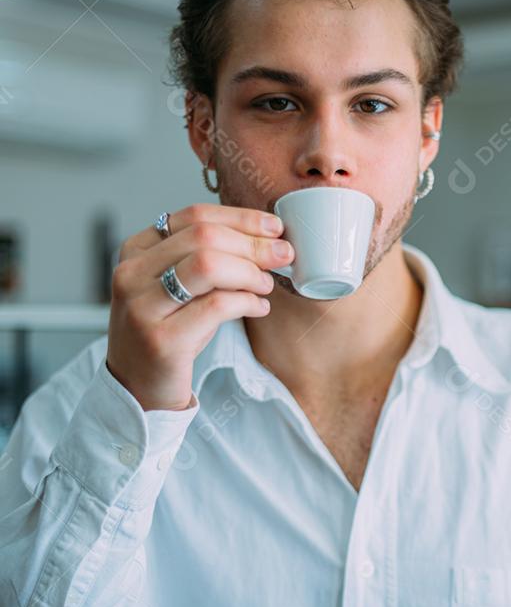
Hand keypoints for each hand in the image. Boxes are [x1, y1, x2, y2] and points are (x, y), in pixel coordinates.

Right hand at [106, 204, 293, 411]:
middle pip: (204, 236)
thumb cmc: (169, 332)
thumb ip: (207, 257)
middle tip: (283, 254)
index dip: (241, 218)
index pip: (194, 216)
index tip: (274, 227)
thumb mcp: (179, 286)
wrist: (139, 390)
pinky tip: (259, 307)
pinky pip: (216, 306)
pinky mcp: (161, 339)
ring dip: (250, 271)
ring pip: (208, 265)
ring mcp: (142, 306)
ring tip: (267, 284)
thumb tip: (266, 236)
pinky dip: (247, 302)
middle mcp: (132, 273)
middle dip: (253, 243)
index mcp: (136, 251)